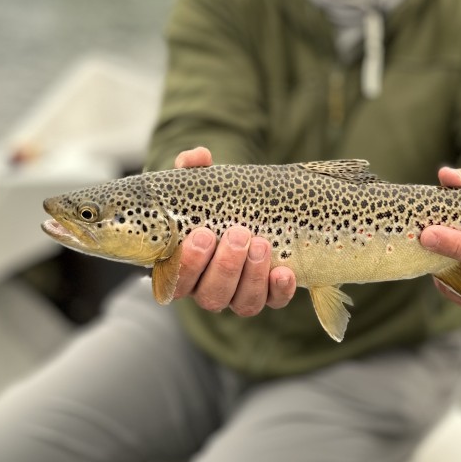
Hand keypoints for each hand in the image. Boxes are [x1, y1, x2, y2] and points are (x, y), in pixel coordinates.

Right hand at [170, 147, 296, 313]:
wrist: (246, 208)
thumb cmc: (213, 201)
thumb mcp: (200, 184)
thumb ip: (192, 169)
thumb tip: (196, 158)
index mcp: (182, 268)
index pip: (176, 282)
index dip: (187, 264)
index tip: (203, 233)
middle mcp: (208, 288)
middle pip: (211, 295)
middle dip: (225, 266)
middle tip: (238, 234)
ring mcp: (239, 294)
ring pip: (242, 303)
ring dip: (251, 276)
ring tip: (261, 243)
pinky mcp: (268, 294)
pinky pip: (274, 302)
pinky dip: (279, 291)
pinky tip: (284, 271)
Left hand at [420, 166, 460, 313]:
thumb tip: (447, 176)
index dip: (457, 244)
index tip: (429, 234)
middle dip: (445, 252)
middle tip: (421, 237)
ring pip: (459, 283)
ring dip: (442, 264)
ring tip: (437, 244)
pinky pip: (456, 292)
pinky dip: (446, 276)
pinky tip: (445, 259)